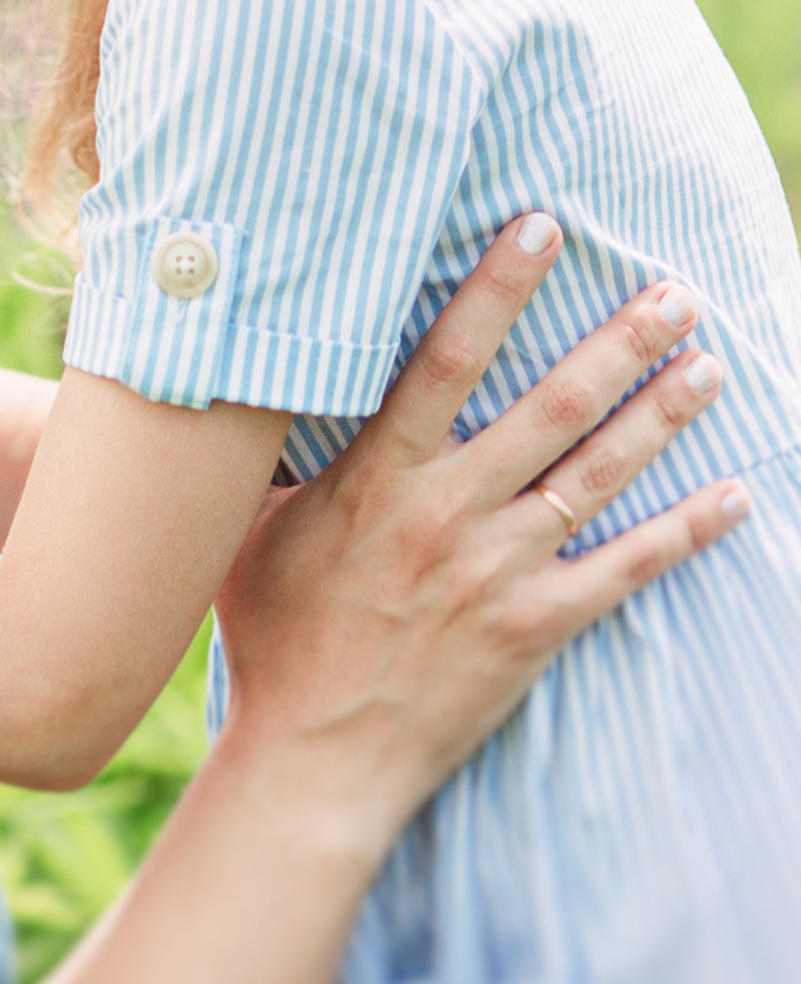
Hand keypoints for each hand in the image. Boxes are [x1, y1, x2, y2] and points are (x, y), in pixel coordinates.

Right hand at [213, 213, 748, 837]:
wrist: (314, 754)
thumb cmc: (270, 630)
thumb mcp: (250, 522)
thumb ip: (271, 450)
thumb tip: (249, 370)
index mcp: (376, 475)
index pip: (445, 356)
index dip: (497, 288)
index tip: (541, 229)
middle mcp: (447, 512)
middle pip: (548, 407)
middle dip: (616, 342)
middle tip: (671, 292)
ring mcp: (499, 572)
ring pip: (598, 475)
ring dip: (660, 414)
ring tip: (708, 363)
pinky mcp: (537, 629)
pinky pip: (627, 571)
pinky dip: (685, 531)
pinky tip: (733, 494)